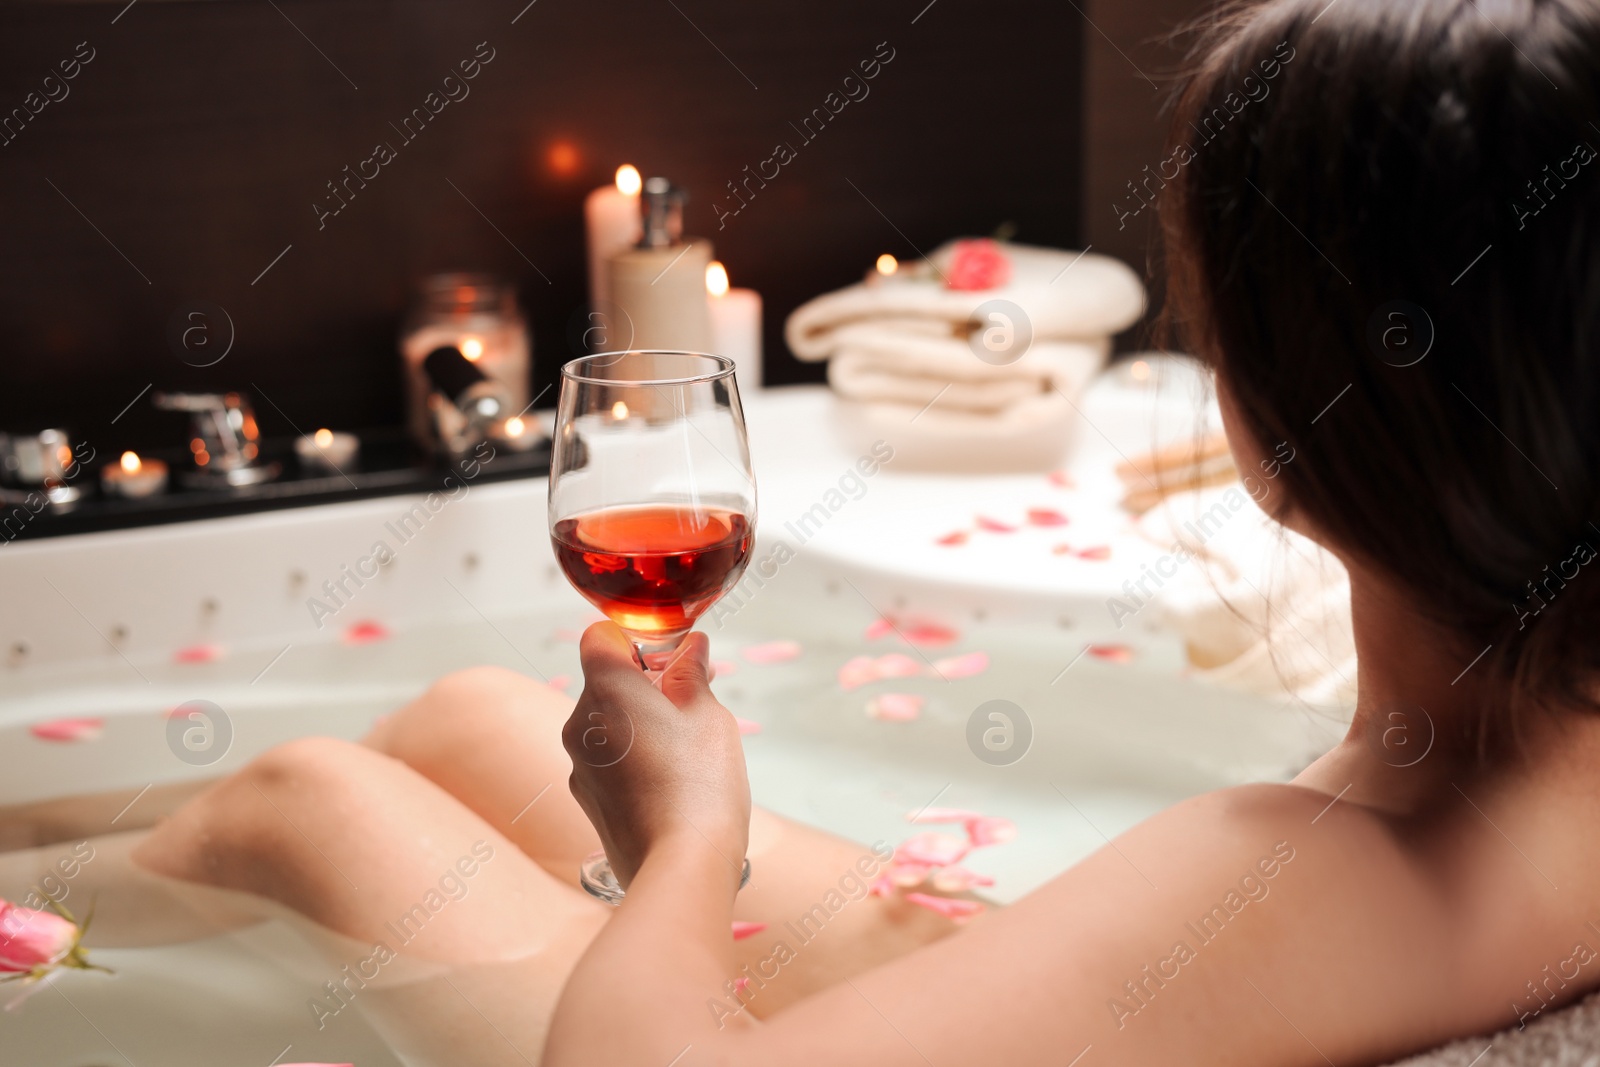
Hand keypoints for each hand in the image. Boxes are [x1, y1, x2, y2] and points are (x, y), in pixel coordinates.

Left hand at [563, 623, 750, 889]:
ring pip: (607, 723)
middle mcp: (580, 723)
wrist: (680, 863)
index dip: (636, 639)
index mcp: (607, 689)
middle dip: (646, 683)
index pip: (601, 637)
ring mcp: (578, 764)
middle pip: (605, 682)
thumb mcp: (708, 714)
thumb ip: (692, 674)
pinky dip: (632, 757)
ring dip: (640, 722)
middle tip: (692, 700)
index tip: (670, 658)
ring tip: (686, 747)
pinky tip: (670, 780)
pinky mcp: (586, 798)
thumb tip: (691, 648)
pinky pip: (606, 759)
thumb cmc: (699, 783)